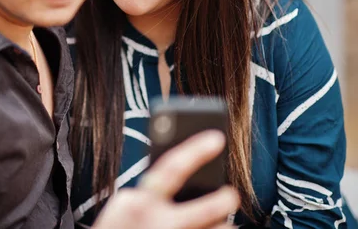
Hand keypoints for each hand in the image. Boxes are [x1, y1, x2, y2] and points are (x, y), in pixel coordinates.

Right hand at [92, 130, 238, 228]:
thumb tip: (184, 176)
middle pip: (207, 209)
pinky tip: (211, 228)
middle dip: (224, 200)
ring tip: (220, 222)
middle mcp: (158, 224)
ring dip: (222, 226)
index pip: (172, 168)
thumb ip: (151, 190)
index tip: (217, 137)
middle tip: (231, 194)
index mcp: (139, 204)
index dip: (196, 150)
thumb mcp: (126, 206)